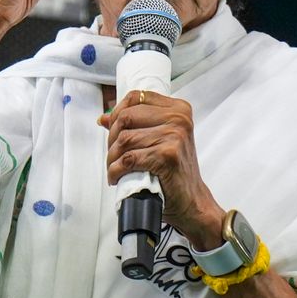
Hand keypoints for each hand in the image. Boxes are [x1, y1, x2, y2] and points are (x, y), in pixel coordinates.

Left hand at [100, 90, 225, 247]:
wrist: (191, 200)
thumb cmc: (175, 171)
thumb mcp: (161, 139)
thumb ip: (136, 124)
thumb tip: (104, 117)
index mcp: (178, 109)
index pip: (136, 97)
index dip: (117, 112)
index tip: (112, 128)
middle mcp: (179, 119)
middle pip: (126, 118)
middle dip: (112, 138)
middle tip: (113, 154)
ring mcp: (174, 136)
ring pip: (124, 140)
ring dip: (112, 158)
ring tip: (114, 168)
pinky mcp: (166, 156)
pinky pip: (128, 159)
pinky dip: (116, 170)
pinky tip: (116, 177)